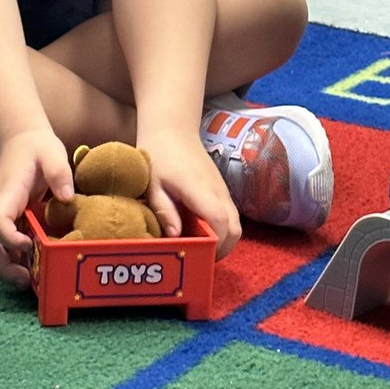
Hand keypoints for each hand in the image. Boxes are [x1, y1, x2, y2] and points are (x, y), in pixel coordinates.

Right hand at [0, 127, 73, 284]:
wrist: (21, 141)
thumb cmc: (37, 148)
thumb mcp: (52, 153)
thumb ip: (59, 172)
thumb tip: (66, 198)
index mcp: (9, 194)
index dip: (8, 238)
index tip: (29, 245)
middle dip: (1, 266)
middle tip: (26, 279)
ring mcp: (2, 218)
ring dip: (5, 269)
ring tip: (30, 281)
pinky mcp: (9, 223)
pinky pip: (3, 248)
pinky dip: (12, 262)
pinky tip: (33, 268)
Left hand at [140, 130, 241, 259]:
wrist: (173, 130)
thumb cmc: (159, 156)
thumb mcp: (153, 184)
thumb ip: (164, 210)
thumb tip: (177, 236)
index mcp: (199, 189)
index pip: (220, 220)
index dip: (215, 243)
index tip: (200, 255)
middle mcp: (218, 191)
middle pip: (235, 228)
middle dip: (222, 249)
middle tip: (200, 257)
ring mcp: (223, 190)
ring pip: (236, 224)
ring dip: (223, 240)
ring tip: (201, 248)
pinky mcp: (222, 191)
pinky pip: (230, 216)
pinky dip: (223, 230)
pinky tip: (202, 232)